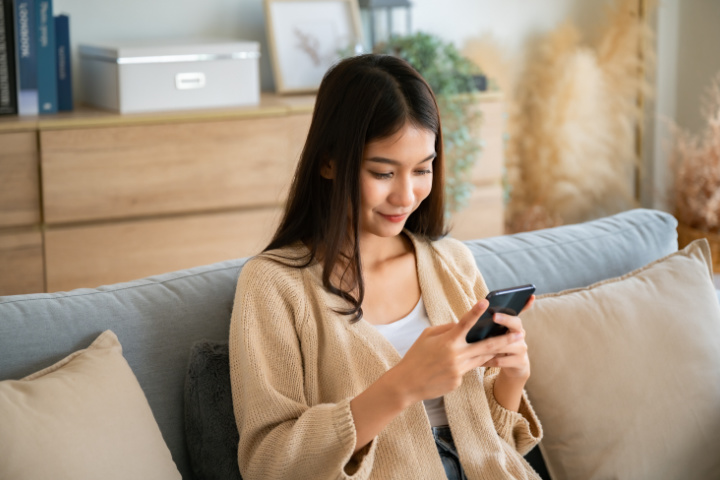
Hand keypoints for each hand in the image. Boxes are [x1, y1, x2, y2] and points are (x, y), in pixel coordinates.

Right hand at [392, 299, 524, 403]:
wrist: (407, 384)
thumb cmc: (416, 356)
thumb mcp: (427, 336)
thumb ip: (447, 329)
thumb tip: (462, 324)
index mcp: (447, 341)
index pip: (464, 323)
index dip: (475, 312)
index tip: (486, 302)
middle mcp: (456, 355)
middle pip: (486, 346)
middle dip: (505, 339)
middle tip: (521, 334)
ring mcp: (458, 369)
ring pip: (482, 358)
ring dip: (497, 352)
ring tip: (512, 346)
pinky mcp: (458, 381)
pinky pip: (468, 369)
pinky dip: (468, 364)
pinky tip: (462, 363)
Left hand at [481, 295, 534, 379]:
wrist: (512, 366)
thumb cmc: (500, 346)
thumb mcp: (496, 333)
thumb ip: (489, 324)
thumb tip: (473, 311)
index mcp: (513, 325)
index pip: (517, 311)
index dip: (520, 304)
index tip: (513, 298)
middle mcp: (521, 334)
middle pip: (516, 323)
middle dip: (505, 319)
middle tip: (494, 315)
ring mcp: (522, 348)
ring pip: (506, 344)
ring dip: (491, 344)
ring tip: (477, 342)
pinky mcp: (520, 362)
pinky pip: (501, 361)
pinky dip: (488, 360)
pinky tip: (477, 361)